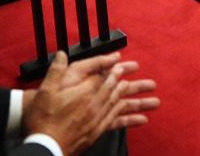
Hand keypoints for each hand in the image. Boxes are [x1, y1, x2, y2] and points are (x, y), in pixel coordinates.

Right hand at [23, 52, 159, 155]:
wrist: (43, 146)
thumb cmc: (43, 118)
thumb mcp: (45, 90)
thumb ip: (56, 70)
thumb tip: (62, 54)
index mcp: (85, 91)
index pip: (106, 77)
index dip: (118, 70)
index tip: (129, 66)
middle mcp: (95, 104)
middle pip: (120, 91)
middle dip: (136, 86)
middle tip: (152, 83)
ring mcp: (98, 119)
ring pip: (123, 107)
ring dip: (140, 103)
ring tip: (156, 102)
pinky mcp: (97, 131)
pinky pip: (118, 123)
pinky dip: (131, 121)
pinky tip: (142, 120)